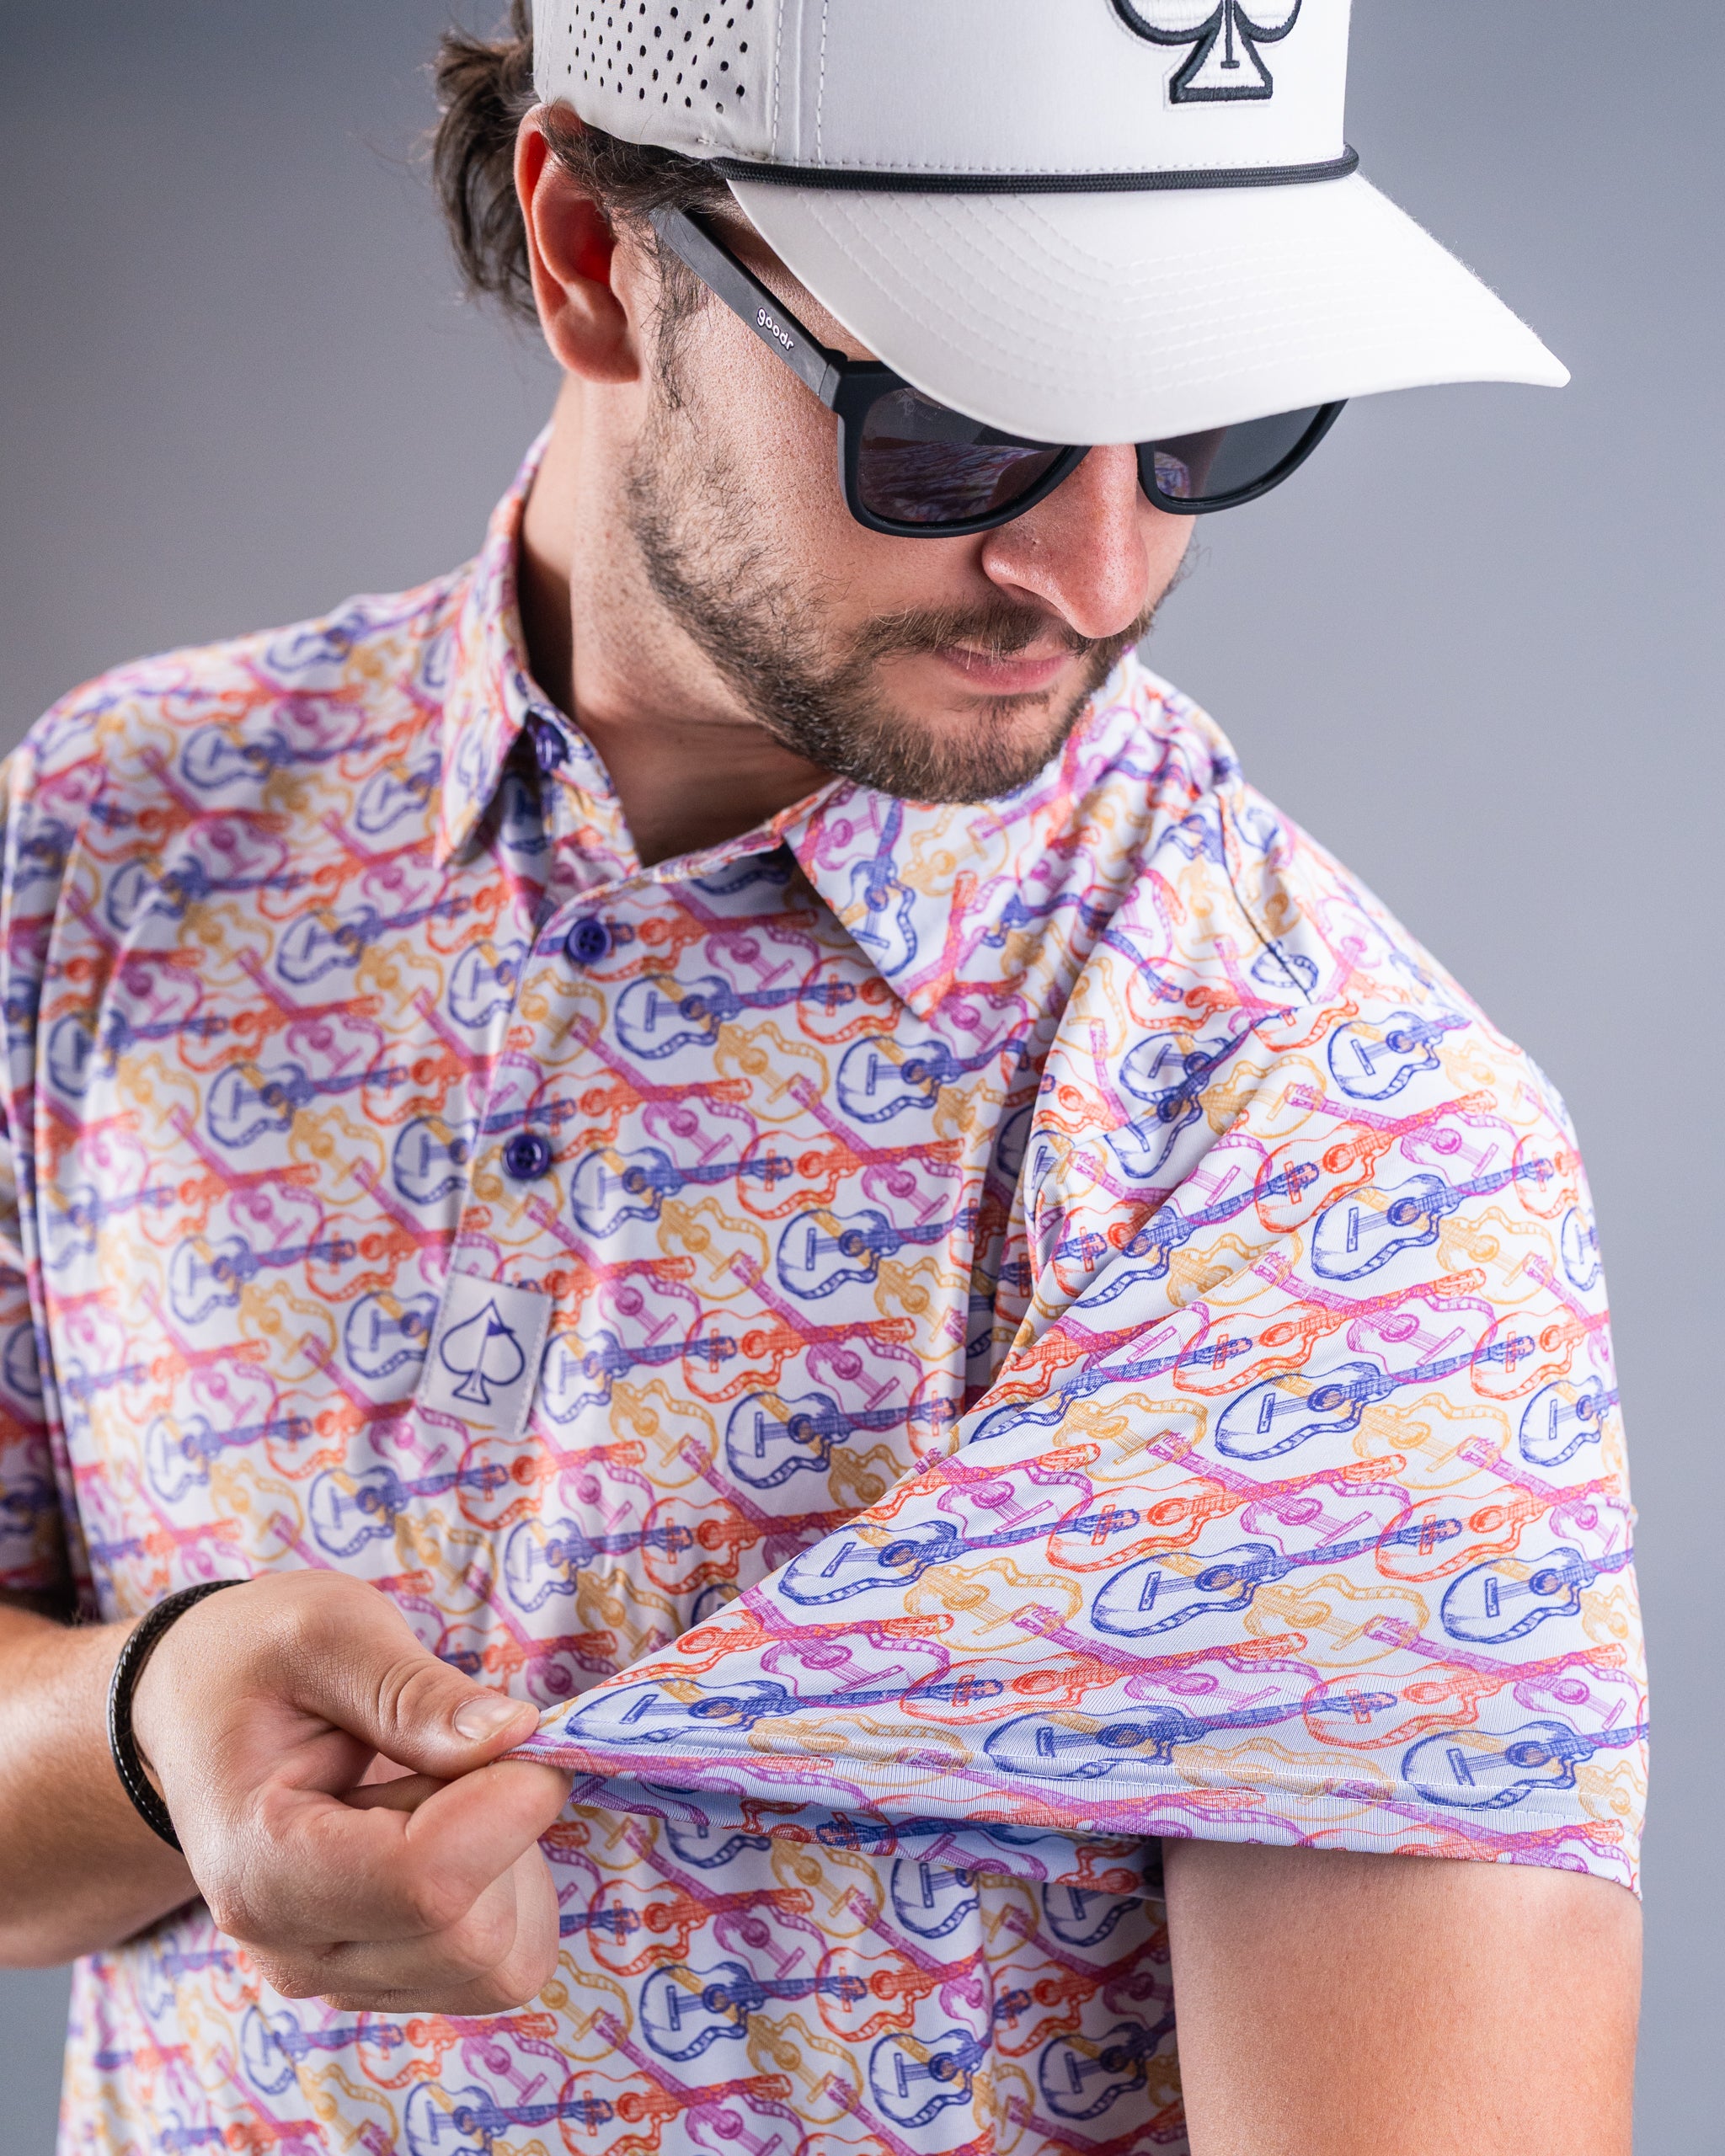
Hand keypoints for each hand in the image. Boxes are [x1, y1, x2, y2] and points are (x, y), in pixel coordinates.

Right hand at [130, 1570, 570, 2012]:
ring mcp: (334, 1975)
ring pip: (496, 1962)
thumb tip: (515, 1735)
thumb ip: (416, 1690)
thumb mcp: (328, 1631)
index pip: (426, 1884)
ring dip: (511, 1865)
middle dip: (506, 1830)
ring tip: (441, 1785)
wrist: (200, 1711)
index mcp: (261, 1862)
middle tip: (460, 1747)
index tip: (528, 1731)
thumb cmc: (257, 1658)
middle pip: (472, 1935)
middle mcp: (291, 1946)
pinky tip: (453, 1831)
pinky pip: (495, 1969)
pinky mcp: (380, 1978)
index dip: (510, 1805)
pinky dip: (508, 1897)